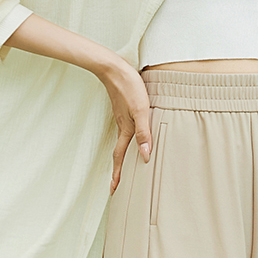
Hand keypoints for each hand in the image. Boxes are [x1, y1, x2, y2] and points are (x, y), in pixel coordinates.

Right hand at [98, 58, 153, 195]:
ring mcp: (121, 118)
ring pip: (121, 142)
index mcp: (126, 129)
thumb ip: (144, 132)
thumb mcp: (141, 109)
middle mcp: (122, 126)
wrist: (112, 67)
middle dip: (118, 170)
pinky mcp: (123, 110)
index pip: (121, 157)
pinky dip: (126, 141)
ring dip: (122, 157)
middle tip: (116, 185)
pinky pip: (124, 131)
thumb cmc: (129, 86)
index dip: (119, 174)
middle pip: (119, 153)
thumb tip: (145, 156)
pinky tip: (131, 139)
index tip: (114, 189)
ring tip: (124, 167)